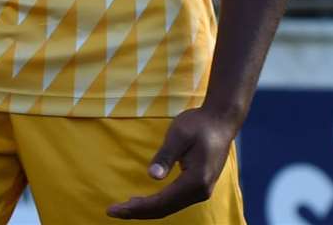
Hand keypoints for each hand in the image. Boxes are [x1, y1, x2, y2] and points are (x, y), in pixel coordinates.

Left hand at [107, 106, 238, 218]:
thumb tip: (152, 176)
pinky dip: (156, 204)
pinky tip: (142, 201)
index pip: (162, 202)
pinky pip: (174, 201)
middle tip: (112, 211)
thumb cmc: (198, 125)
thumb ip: (165, 156)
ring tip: (123, 208)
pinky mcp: (198, 186)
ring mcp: (201, 191)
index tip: (114, 209)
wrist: (220, 121)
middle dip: (138, 212)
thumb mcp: (179, 135)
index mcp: (195, 181)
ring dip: (146, 209)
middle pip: (165, 209)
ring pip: (170, 207)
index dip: (137, 208)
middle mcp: (200, 191)